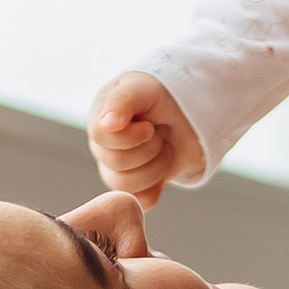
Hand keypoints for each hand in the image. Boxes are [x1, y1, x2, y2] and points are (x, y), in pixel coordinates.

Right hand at [86, 73, 202, 206]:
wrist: (190, 115)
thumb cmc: (163, 95)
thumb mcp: (143, 88)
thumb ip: (122, 101)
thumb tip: (106, 124)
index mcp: (99, 119)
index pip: (100, 136)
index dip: (130, 136)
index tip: (150, 125)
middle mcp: (103, 146)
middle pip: (116, 163)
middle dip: (149, 148)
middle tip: (161, 133)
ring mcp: (117, 169)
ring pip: (126, 186)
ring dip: (156, 167)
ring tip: (166, 148)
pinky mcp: (137, 187)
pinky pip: (139, 201)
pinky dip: (156, 188)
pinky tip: (165, 168)